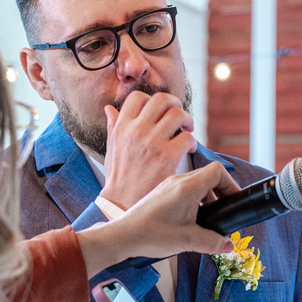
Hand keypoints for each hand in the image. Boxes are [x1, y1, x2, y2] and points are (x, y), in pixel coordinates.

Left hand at [76, 162, 240, 275]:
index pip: (217, 171)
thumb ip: (212, 242)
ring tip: (205, 220)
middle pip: (208, 177)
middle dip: (220, 194)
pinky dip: (193, 202)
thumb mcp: (187, 240)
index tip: (233, 201)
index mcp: (187, 187)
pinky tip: (189, 221)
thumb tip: (228, 244)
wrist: (123, 236)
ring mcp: (168, 185)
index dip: (230, 185)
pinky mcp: (161, 193)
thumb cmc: (150, 234)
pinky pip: (184, 190)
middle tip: (222, 214)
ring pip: (196, 184)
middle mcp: (178, 181)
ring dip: (206, 199)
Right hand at [100, 91, 195, 209]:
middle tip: (179, 118)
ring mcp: (152, 142)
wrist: (122, 204)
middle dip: (175, 104)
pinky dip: (192, 142)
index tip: (159, 112)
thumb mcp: (111, 149)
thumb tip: (109, 109)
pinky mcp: (167, 157)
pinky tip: (188, 150)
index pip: (138, 96)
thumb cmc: (118, 179)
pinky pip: (187, 137)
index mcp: (122, 126)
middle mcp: (136, 130)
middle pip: (162, 99)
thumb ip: (113, 127)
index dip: (152, 100)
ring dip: (187, 120)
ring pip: (178, 114)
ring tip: (187, 131)